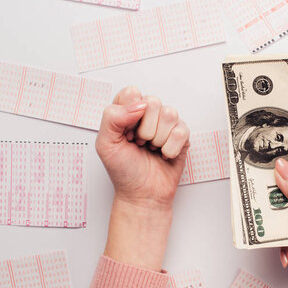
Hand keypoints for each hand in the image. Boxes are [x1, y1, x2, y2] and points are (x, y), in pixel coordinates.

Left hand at [95, 87, 189, 270]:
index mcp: (127, 111)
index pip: (132, 92)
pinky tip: (164, 155)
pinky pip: (182, 130)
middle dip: (144, 129)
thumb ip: (113, 117)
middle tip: (139, 143)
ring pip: (170, 113)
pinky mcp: (182, 136)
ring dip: (158, 139)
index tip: (125, 133)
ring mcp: (166, 124)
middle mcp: (147, 114)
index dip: (129, 112)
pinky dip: (171, 148)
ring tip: (152, 149)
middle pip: (153, 101)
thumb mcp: (105, 144)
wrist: (143, 195)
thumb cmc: (124, 171)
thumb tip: (139, 104)